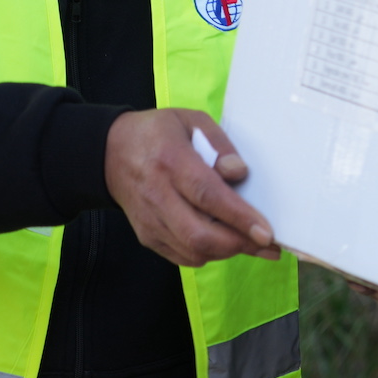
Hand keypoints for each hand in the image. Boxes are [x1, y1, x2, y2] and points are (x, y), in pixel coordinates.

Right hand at [105, 109, 278, 267]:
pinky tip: (225, 243)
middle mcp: (157, 195)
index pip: (206, 195)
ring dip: (227, 252)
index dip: (238, 217)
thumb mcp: (191, 121)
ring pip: (192, 250)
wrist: (109, 152)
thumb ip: (219, 144)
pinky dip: (208, 255)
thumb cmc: (158, 133)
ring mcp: (149, 220)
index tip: (266, 232)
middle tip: (268, 245)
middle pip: (199, 234)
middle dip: (239, 244)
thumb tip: (239, 173)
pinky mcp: (146, 235)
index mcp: (170, 161)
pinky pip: (182, 257)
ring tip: (253, 244)